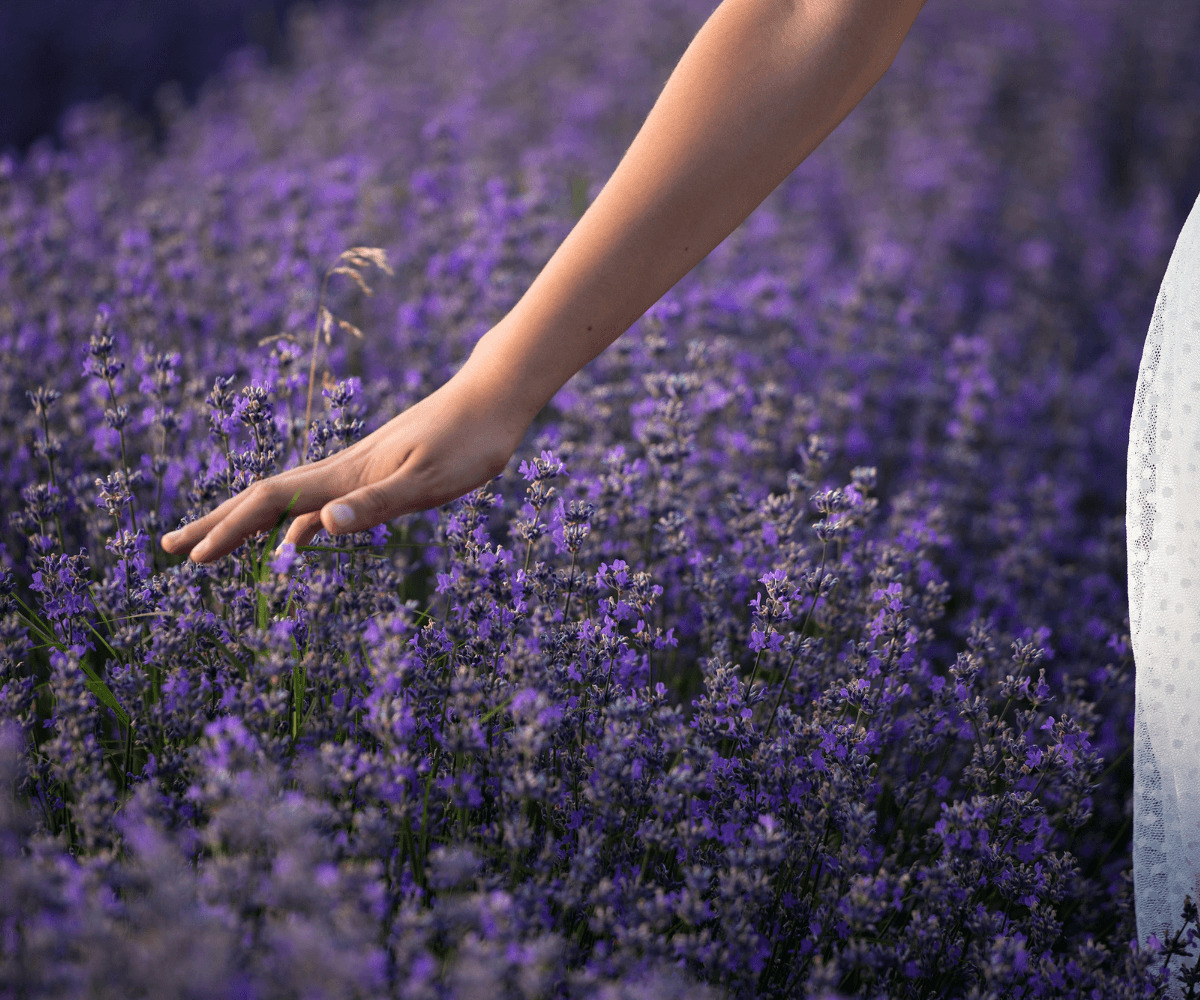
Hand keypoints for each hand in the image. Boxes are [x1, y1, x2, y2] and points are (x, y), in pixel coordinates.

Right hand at [160, 351, 532, 563]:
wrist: (493, 397)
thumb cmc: (470, 440)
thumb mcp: (430, 481)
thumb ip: (377, 505)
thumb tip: (317, 528)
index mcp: (347, 474)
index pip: (271, 503)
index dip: (229, 529)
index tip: (194, 559)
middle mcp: (343, 469)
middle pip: (264, 498)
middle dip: (217, 525)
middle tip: (171, 550)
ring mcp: (358, 469)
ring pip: (288, 500)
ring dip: (247, 524)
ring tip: (215, 547)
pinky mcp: (379, 471)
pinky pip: (321, 503)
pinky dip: (295, 525)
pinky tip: (295, 541)